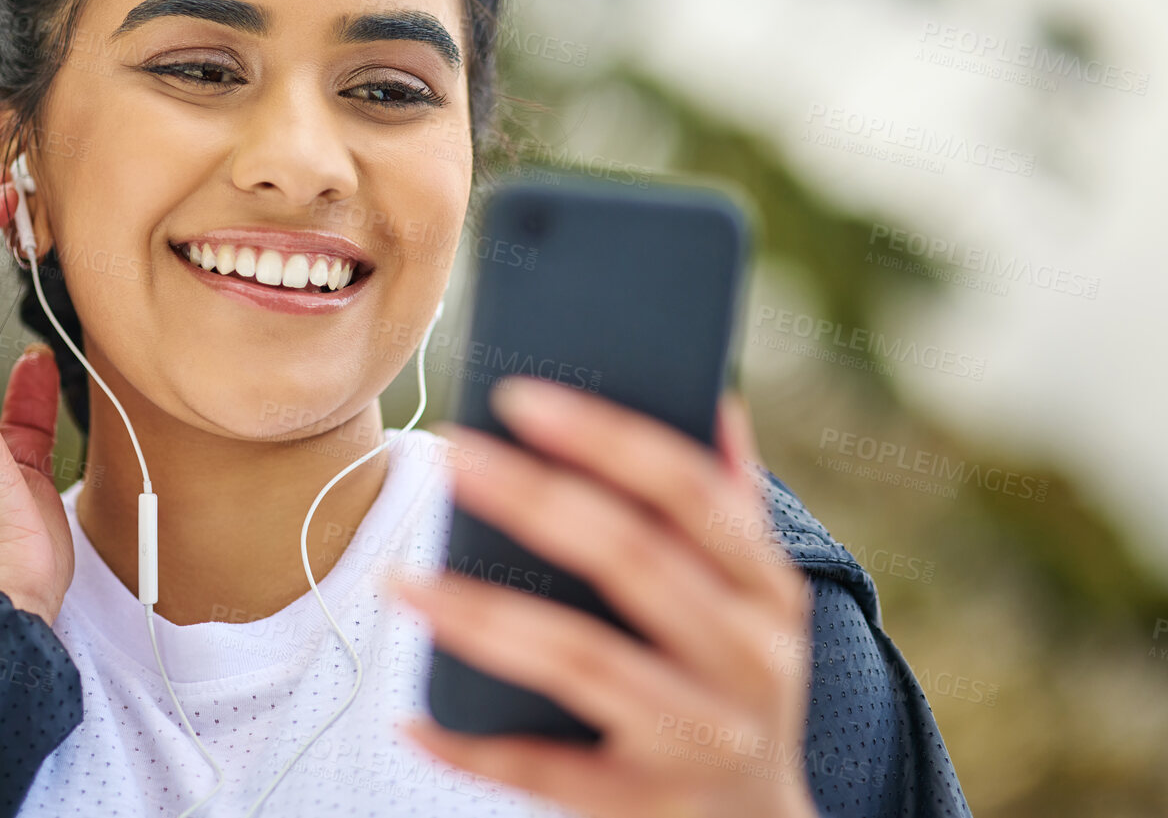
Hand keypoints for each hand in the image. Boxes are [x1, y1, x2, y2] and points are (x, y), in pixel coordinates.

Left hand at [388, 376, 818, 817]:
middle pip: (630, 559)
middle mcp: (748, 661)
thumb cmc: (737, 682)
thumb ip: (732, 502)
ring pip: (580, 662)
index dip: (604, 437)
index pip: (688, 492)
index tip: (517, 396)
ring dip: (480, 616)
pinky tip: (412, 717)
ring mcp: (700, 740)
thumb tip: (712, 392)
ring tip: (399, 578)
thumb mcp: (760, 598)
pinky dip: (473, 749)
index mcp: (768, 590)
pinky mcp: (645, 807)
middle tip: (449, 455)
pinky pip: (546, 774)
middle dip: (531, 499)